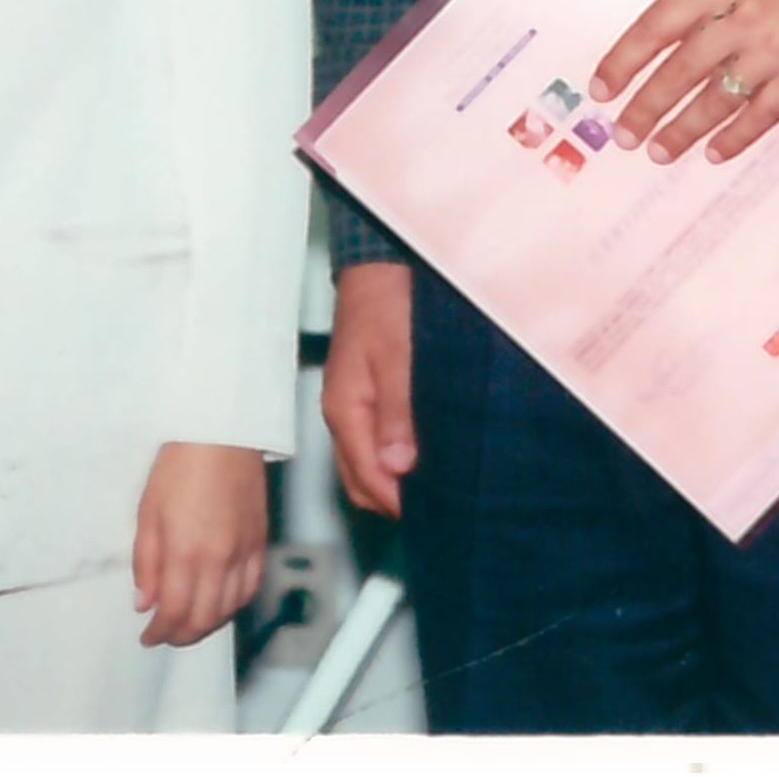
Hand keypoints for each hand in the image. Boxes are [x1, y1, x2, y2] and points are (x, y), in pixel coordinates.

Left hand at [133, 442, 268, 647]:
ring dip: (208, 625)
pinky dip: (235, 605)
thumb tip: (144, 603)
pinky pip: (252, 587)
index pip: (173, 612)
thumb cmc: (178, 468)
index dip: (159, 633)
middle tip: (165, 635)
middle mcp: (218, 559)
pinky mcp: (261, 541)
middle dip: (181, 636)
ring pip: (230, 609)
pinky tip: (221, 603)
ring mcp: (244, 551)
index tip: (147, 637)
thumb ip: (145, 563)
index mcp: (184, 552)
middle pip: (203, 619)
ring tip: (190, 623)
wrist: (221, 435)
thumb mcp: (147, 514)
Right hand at [319, 260, 417, 517]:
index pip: (366, 475)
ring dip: (392, 480)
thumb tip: (398, 464)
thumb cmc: (386, 303)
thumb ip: (397, 412)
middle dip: (392, 498)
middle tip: (437, 504)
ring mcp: (350, 405)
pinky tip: (422, 454)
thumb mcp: (398, 357)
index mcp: (344, 409)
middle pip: (359, 479)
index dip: (397, 499)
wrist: (378, 267)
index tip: (432, 510)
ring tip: (433, 485)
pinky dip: (391, 457)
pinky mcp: (363, 394)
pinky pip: (371, 441)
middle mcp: (342, 413)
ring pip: (364, 463)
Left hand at [591, 0, 778, 164]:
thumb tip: (657, 50)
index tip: (601, 90)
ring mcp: (776, 47)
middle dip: (647, 106)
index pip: (658, 24)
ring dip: (683, 129)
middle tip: (623, 135)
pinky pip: (762, 114)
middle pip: (682, 69)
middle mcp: (745, 15)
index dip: (624, 60)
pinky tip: (713, 153)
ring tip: (657, 151)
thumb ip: (702, 0)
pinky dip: (735, 137)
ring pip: (717, 99)